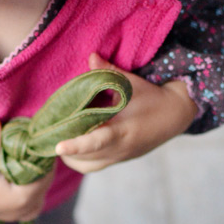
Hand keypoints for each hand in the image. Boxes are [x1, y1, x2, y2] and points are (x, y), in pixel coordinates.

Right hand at [0, 114, 54, 221]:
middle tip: (35, 145)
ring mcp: (24, 213)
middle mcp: (28, 207)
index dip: (43, 154)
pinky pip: (36, 198)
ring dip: (39, 173)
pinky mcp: (18, 213)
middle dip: (42, 162)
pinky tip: (27, 175)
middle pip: (46, 179)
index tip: (37, 140)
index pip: (47, 171)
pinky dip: (34, 186)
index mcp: (24, 197)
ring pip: (43, 188)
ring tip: (30, 157)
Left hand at [55, 53, 197, 173]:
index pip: (96, 141)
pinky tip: (71, 146)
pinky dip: (79, 159)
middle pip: (85, 158)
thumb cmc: (152, 96)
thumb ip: (108, 72)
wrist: (175, 115)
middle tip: (48, 133)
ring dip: (70, 158)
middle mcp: (120, 148)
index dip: (76, 145)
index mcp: (123, 130)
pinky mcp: (120, 159)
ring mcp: (120, 157)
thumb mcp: (132, 83)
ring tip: (56, 140)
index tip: (58, 147)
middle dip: (65, 150)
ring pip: (87, 166)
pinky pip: (93, 166)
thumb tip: (91, 57)